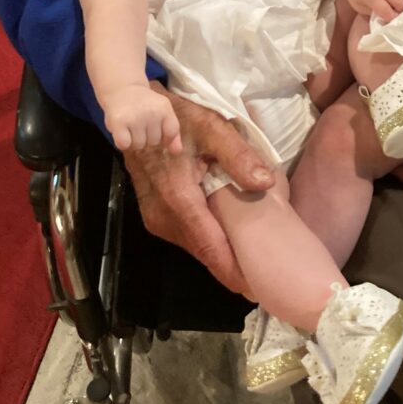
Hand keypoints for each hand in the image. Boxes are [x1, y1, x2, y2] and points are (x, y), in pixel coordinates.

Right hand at [104, 84, 181, 154]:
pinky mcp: (118, 122)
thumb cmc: (144, 105)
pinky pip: (124, 145)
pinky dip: (122, 143)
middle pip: (154, 142)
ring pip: (139, 145)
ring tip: (130, 127)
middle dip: (147, 137)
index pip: (171, 133)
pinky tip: (122, 132)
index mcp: (164, 108)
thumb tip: (177, 152)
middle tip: (140, 123)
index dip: (165, 137)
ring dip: (134, 141)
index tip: (156, 129)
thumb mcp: (162, 112)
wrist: (122, 89)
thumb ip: (172, 132)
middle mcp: (151, 112)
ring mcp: (134, 117)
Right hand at [123, 83, 275, 294]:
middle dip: (231, 268)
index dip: (233, 270)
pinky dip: (207, 242)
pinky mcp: (154, 216)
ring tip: (251, 266)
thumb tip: (265, 183)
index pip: (210, 247)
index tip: (257, 288)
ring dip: (220, 256)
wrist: (137, 115)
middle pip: (203, 252)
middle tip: (264, 280)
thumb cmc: (179, 120)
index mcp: (178, 199)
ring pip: (194, 246)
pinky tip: (228, 243)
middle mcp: (163, 216)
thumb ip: (238, 156)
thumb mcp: (212, 128)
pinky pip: (185, 236)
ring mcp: (155, 218)